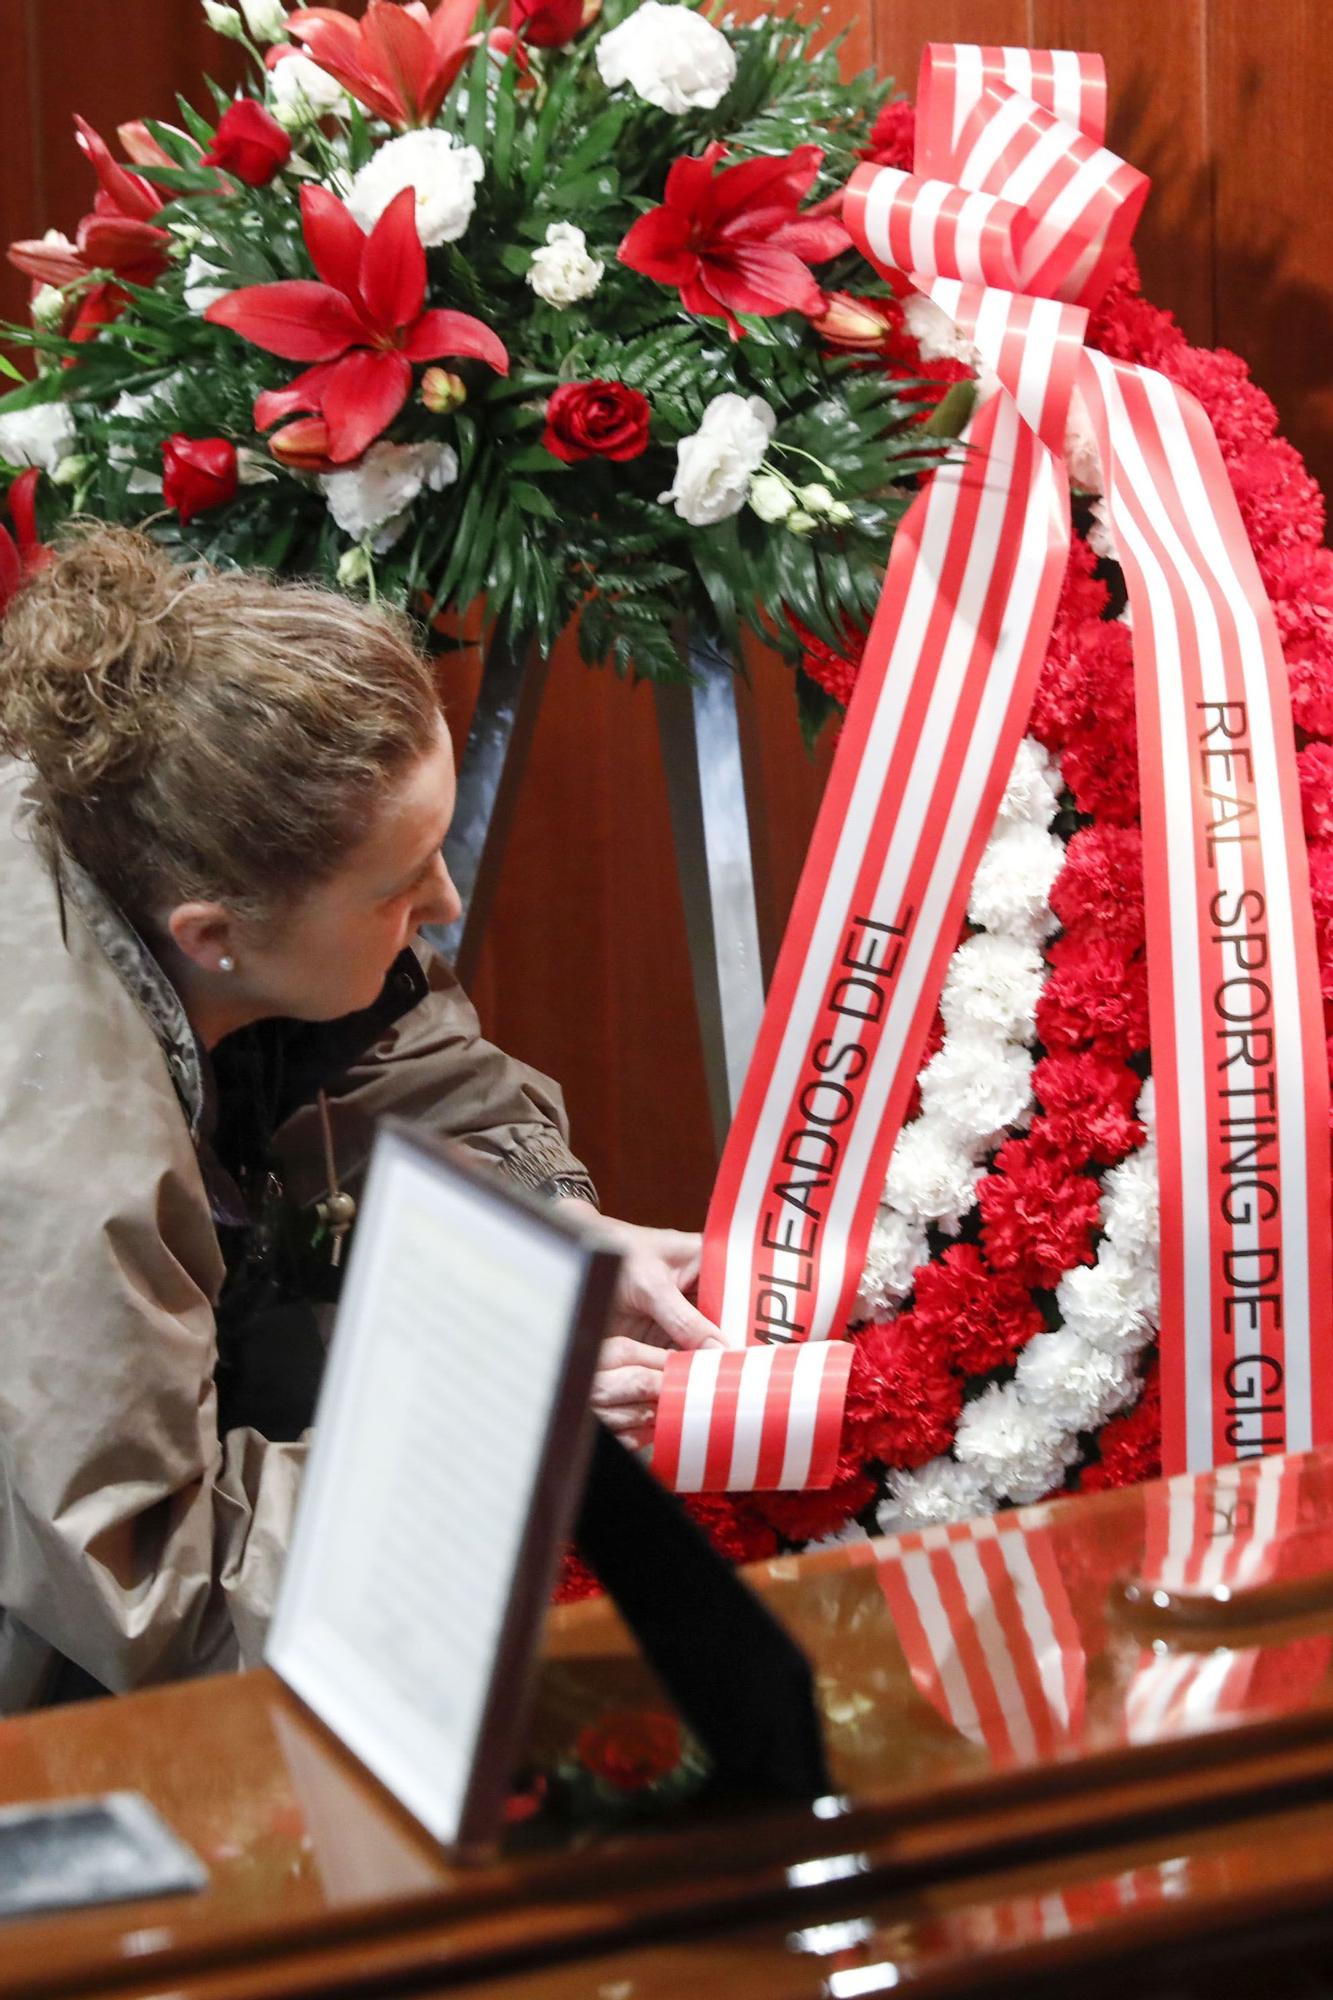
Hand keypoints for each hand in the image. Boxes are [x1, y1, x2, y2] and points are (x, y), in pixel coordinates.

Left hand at [554, 1203, 737, 1443]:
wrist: (572, 1260)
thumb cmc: (612, 1252)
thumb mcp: (651, 1285)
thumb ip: (684, 1319)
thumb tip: (718, 1352)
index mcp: (710, 1262)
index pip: (744, 1293)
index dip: (758, 1320)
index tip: (767, 1350)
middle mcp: (702, 1291)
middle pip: (730, 1325)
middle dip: (736, 1350)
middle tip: (751, 1379)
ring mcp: (684, 1317)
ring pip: (708, 1347)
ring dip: (713, 1368)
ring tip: (730, 1393)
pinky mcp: (664, 1338)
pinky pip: (683, 1359)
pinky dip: (689, 1375)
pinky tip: (699, 1392)